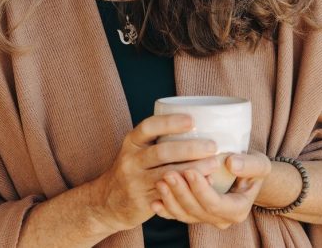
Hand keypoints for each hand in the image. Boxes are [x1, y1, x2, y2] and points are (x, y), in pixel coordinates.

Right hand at [93, 114, 221, 232]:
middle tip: (212, 146)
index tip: (192, 120)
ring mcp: (135, 182)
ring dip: (194, 169)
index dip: (170, 122)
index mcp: (132, 142)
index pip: (149, 127)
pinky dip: (189, 188)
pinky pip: (169, 194)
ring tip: (213, 165)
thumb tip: (201, 128)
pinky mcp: (143, 201)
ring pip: (168, 175)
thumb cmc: (134, 168)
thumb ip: (160, 140)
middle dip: (189, 148)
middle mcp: (131, 160)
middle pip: (161, 151)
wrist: (108, 201)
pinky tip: (205, 184)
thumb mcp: (138, 149)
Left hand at [151, 150, 271, 229]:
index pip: (215, 203)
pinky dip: (165, 209)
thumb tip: (232, 163)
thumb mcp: (259, 164)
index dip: (200, 189)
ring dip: (170, 199)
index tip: (190, 171)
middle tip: (168, 174)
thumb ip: (249, 165)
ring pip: (184, 214)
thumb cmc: (252, 167)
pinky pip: (177, 215)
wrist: (245, 175)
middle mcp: (221, 219)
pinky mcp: (193, 213)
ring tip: (160, 181)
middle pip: (196, 210)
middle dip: (181, 193)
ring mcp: (205, 218)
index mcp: (237, 209)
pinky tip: (154, 199)